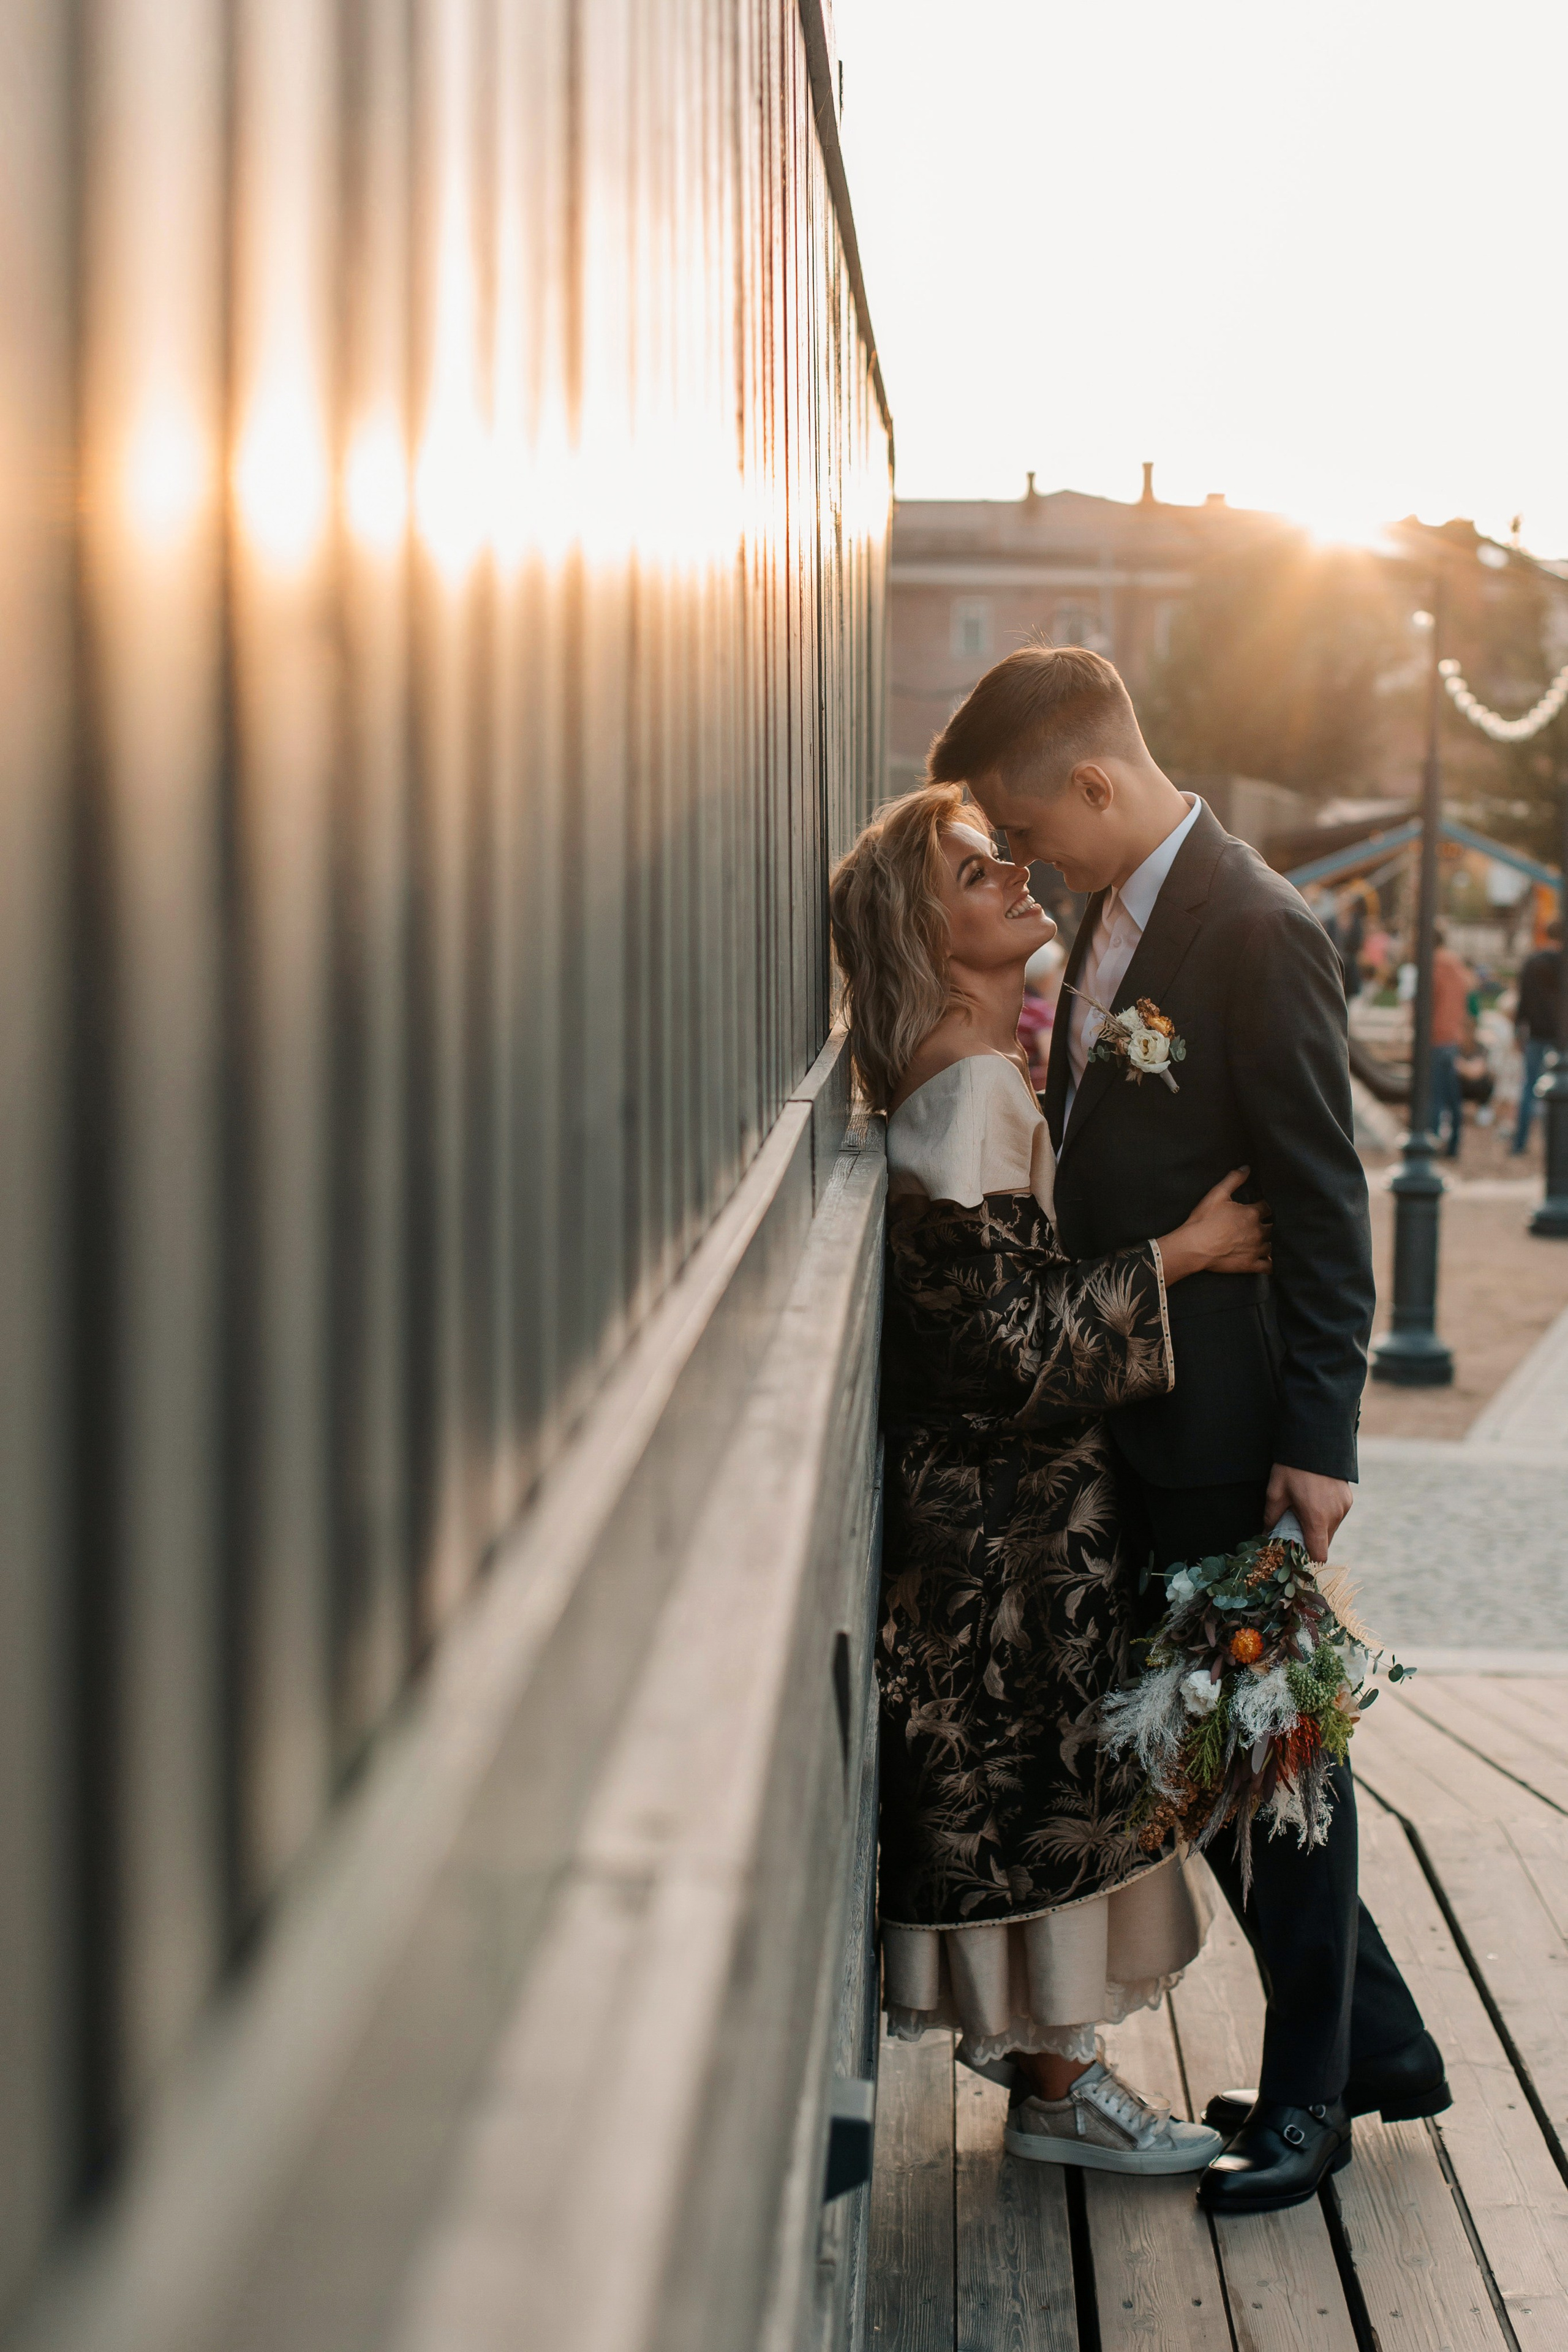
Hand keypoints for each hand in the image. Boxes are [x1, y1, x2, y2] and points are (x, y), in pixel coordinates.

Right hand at [1157, 1168, 1272, 1284]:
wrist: (1194, 1246)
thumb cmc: (1203, 1220)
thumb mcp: (1216, 1194)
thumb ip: (1233, 1179)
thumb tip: (1247, 1168)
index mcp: (1252, 1213)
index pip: (1266, 1207)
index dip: (1261, 1207)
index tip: (1257, 1208)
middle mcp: (1258, 1231)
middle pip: (1270, 1226)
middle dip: (1264, 1225)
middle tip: (1255, 1225)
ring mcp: (1255, 1249)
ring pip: (1269, 1246)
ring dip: (1265, 1243)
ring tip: (1258, 1242)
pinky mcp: (1250, 1264)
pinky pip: (1267, 1266)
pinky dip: (1268, 1264)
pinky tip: (1266, 1262)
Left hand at [1265, 1464, 1352, 1562]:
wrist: (1314, 1441)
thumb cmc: (1292, 1468)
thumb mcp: (1276, 1492)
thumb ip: (1271, 1518)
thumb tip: (1265, 1535)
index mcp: (1316, 1518)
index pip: (1319, 1554)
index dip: (1308, 1557)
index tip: (1296, 1551)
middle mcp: (1334, 1516)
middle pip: (1324, 1542)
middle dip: (1310, 1540)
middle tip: (1294, 1527)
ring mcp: (1344, 1507)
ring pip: (1331, 1530)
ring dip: (1318, 1527)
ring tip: (1304, 1510)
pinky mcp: (1348, 1499)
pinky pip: (1337, 1516)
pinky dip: (1326, 1515)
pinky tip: (1315, 1501)